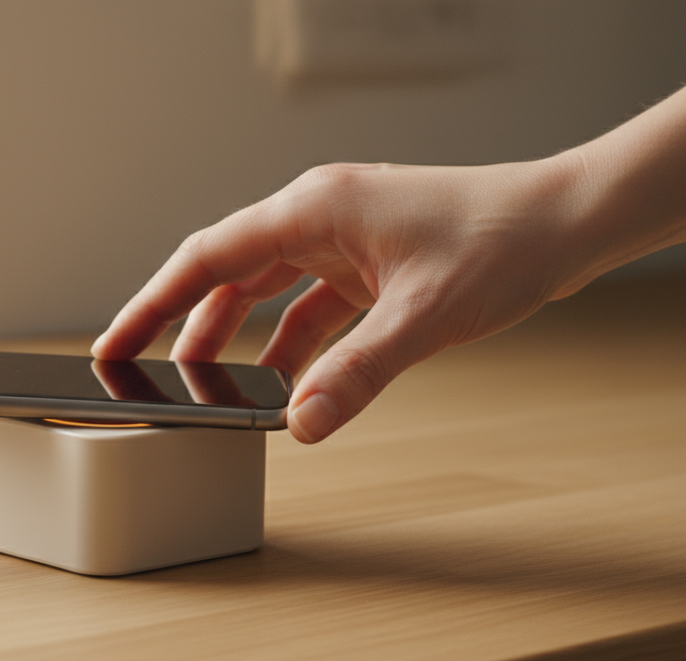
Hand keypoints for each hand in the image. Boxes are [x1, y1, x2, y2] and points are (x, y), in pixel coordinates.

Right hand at [92, 157, 594, 442]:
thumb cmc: (503, 240)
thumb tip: (303, 426)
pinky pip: (310, 307)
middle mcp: (320, 217)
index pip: (207, 258)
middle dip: (184, 324)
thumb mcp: (423, 316)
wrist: (570, 220)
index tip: (115, 341)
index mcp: (313, 209)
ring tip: (207, 384)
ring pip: (265, 291)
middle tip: (144, 370)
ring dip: (237, 338)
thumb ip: (356, 374)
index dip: (152, 303)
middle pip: (226, 273)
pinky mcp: (370, 264)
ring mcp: (345, 240)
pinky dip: (292, 344)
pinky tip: (286, 383)